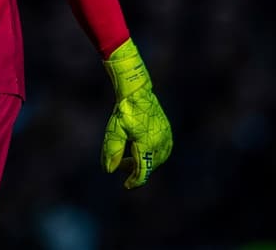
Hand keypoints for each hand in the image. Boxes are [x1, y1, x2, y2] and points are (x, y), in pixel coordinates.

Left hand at [101, 39, 172, 188]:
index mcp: (148, 144)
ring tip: (130, 157)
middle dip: (135, 169)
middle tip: (121, 164)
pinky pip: (163, 151)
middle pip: (149, 166)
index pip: (143, 171)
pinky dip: (152, 155)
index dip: (134, 181)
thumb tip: (109, 171)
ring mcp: (166, 137)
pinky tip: (140, 149)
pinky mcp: (167, 131)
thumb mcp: (114, 131)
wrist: (137, 90)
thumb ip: (112, 152)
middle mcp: (160, 143)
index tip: (126, 185)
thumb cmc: (124, 110)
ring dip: (144, 162)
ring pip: (157, 159)